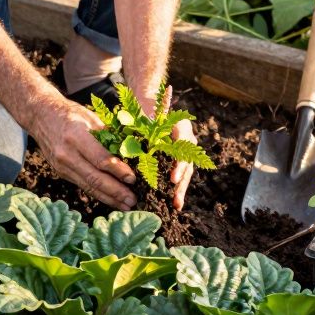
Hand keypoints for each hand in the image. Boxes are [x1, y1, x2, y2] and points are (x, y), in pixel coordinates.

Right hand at [31, 94, 136, 210]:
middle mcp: (67, 154)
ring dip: (109, 198)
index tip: (132, 179)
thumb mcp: (90, 117)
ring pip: (89, 186)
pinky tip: (111, 199)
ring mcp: (62, 166)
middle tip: (132, 201)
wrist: (40, 116)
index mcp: (76, 136)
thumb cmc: (69, 114)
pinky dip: (98, 193)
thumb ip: (107, 136)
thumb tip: (129, 153)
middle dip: (116, 191)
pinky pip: (83, 185)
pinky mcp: (61, 172)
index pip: (100, 159)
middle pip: (95, 178)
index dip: (118, 171)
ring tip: (125, 206)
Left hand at [136, 87, 196, 211]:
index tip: (172, 179)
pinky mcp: (178, 160)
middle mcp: (186, 140)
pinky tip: (173, 204)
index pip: (184, 147)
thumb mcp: (142, 117)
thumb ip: (140, 129)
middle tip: (175, 198)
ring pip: (185, 172)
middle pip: (187, 164)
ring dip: (180, 190)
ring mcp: (185, 151)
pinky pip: (179, 176)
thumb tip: (127, 146)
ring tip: (176, 205)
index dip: (179, 165)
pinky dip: (176, 189)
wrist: (150, 108)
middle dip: (181, 183)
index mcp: (181, 127)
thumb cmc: (144, 112)